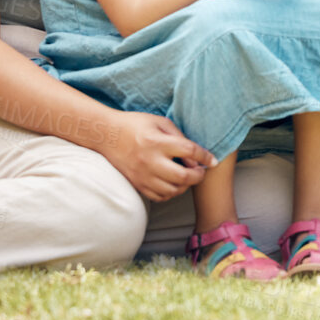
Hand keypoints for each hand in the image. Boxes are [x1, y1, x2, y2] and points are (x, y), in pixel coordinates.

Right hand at [97, 110, 215, 201]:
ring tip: (187, 177)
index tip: (213, 160)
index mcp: (157, 142)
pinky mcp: (137, 184)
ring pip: (172, 190)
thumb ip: (180, 138)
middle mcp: (150, 160)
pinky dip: (171, 192)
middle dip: (198, 176)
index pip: (189, 151)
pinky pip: (159, 197)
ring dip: (185, 186)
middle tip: (201, 172)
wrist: (107, 135)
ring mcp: (142, 175)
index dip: (205, 156)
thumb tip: (196, 158)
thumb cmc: (136, 125)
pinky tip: (173, 183)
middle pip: (182, 177)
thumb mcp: (160, 122)